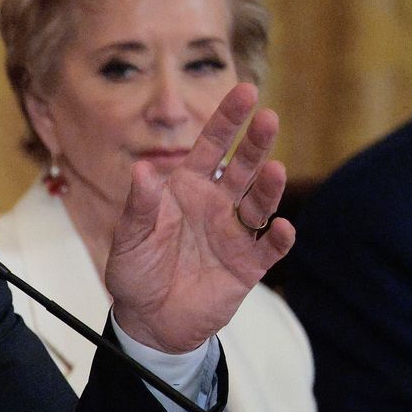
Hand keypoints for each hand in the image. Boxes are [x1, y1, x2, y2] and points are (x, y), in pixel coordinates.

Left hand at [105, 82, 294, 353]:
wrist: (148, 320)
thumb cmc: (136, 272)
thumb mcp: (129, 238)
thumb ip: (140, 205)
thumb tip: (142, 169)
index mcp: (188, 189)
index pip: (211, 147)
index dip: (228, 120)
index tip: (245, 90)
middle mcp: (217, 204)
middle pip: (242, 167)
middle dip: (256, 143)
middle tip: (269, 117)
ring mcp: (235, 233)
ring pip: (260, 203)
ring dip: (269, 187)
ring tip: (272, 169)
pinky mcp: (248, 265)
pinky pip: (269, 248)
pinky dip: (278, 238)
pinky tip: (281, 227)